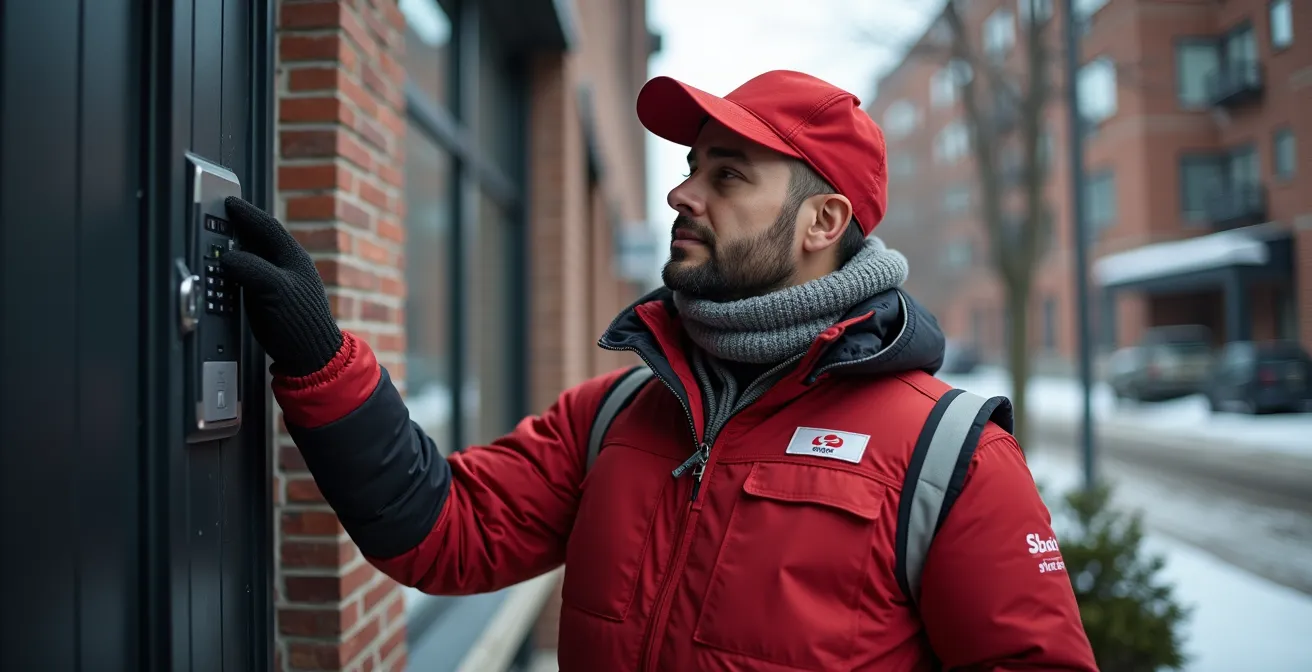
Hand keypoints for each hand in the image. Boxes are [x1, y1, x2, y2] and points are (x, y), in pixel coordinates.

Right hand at [220, 196, 342, 376]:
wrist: (310, 356)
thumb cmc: (300, 322)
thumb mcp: (273, 289)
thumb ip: (250, 268)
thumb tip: (228, 258)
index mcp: (293, 258)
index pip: (267, 227)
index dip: (247, 213)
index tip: (229, 202)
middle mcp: (288, 266)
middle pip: (260, 239)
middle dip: (240, 227)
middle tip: (219, 217)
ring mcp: (280, 282)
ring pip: (255, 256)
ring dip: (237, 247)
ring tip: (218, 239)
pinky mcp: (270, 298)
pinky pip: (250, 275)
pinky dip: (236, 268)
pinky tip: (225, 271)